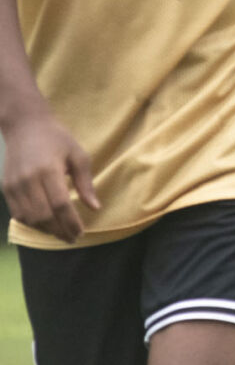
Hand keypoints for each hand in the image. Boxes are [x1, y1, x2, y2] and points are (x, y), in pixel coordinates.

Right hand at [1, 106, 99, 243]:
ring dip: (45, 230)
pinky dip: (31, 223)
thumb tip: (95, 207)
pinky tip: (45, 225)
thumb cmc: (57, 139)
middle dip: (59, 230)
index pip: (60, 204)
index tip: (81, 233)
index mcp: (48, 170)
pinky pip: (17, 213)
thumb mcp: (78, 155)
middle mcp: (28, 180)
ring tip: (61, 233)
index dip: (71, 222)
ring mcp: (14, 185)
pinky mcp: (6, 188)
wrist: (25, 126)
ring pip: (28, 218)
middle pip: (43, 215)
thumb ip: (85, 183)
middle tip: (72, 238)